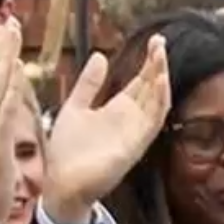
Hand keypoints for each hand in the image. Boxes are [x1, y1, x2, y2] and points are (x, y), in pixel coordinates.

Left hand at [45, 35, 172, 222]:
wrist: (62, 183)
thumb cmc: (67, 151)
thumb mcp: (74, 107)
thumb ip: (88, 84)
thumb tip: (101, 56)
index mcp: (117, 110)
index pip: (140, 82)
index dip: (148, 62)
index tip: (154, 41)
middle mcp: (131, 119)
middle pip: (151, 87)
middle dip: (157, 64)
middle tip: (160, 41)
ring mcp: (136, 132)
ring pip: (157, 100)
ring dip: (161, 77)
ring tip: (161, 54)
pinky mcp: (136, 144)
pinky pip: (154, 120)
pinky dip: (160, 100)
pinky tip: (160, 80)